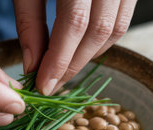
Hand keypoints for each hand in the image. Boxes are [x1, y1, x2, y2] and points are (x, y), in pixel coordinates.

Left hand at [13, 0, 136, 94]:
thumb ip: (29, 21)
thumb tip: (33, 66)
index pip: (75, 24)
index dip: (59, 60)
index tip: (43, 85)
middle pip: (98, 32)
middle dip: (73, 64)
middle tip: (52, 85)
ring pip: (115, 30)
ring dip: (89, 56)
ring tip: (64, 70)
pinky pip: (122, 22)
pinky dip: (102, 42)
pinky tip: (82, 50)